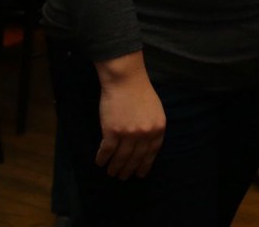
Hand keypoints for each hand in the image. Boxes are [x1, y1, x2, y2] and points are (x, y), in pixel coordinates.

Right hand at [94, 55, 165, 179]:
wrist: (125, 80)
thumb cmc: (140, 92)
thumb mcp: (155, 111)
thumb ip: (152, 127)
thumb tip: (146, 145)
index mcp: (158, 129)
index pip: (152, 153)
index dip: (145, 165)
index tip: (140, 174)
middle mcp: (145, 134)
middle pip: (136, 157)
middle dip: (129, 170)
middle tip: (123, 177)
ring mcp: (129, 134)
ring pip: (121, 157)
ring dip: (115, 167)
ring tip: (112, 173)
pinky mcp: (112, 131)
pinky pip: (107, 151)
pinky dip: (102, 158)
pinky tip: (100, 163)